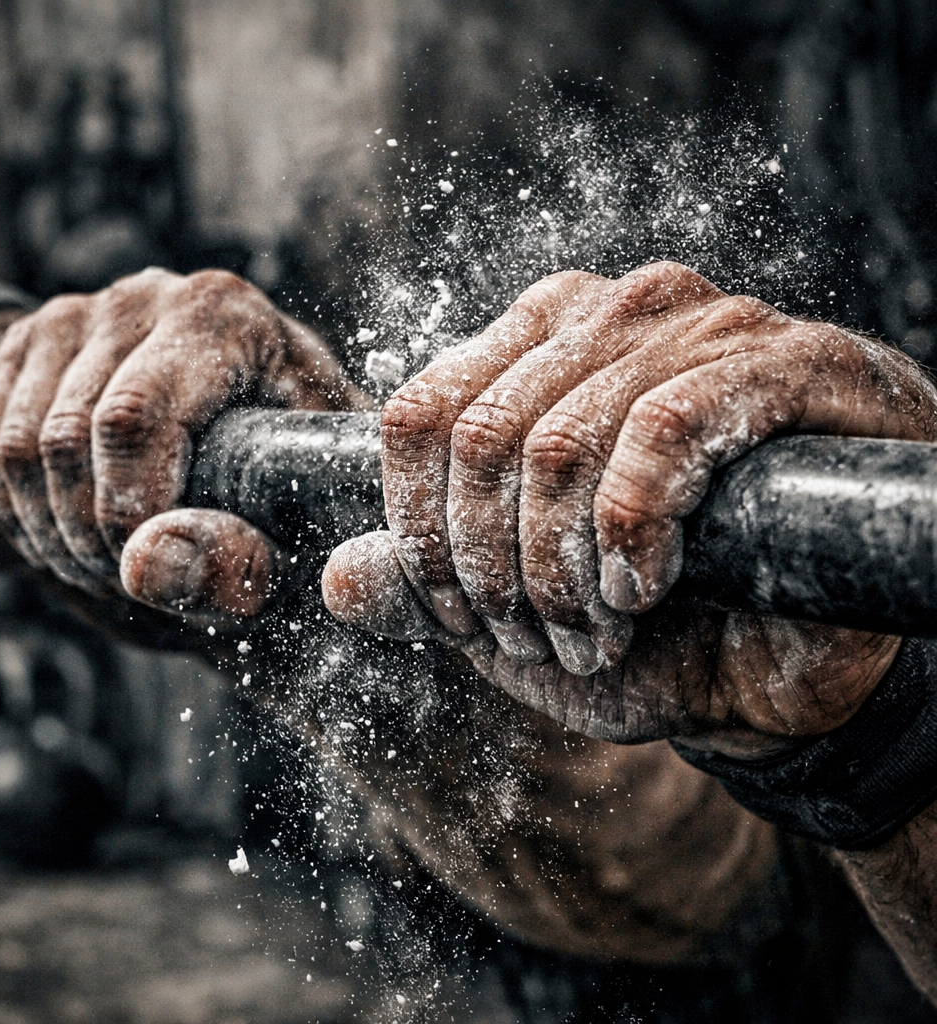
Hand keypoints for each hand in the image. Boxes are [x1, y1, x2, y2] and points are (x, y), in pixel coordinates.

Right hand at [0, 267, 367, 620]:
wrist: (261, 392)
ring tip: (102, 569)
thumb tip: (148, 568)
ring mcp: (80, 313)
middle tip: (125, 582)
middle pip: (69, 436)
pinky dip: (16, 510)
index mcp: (222, 315)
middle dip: (88, 534)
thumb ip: (243, 550)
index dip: (123, 512)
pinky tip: (64, 543)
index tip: (142, 569)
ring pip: (19, 444)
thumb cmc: (293, 454)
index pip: (133, 419)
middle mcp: (145, 296)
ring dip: (50, 532)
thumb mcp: (296, 505)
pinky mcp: (32, 341)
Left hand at [324, 262, 936, 751]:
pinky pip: (665, 431)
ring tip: (593, 633)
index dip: (420, 535)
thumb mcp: (513, 616)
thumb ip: (426, 590)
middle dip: (493, 570)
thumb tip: (338, 582)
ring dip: (561, 571)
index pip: (416, 415)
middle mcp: (604, 311)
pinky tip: (642, 590)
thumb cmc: (648, 623)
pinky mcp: (788, 361)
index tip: (460, 621)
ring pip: (561, 442)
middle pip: (480, 438)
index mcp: (529, 343)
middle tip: (536, 641)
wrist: (783, 654)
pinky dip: (632, 534)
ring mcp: (697, 325)